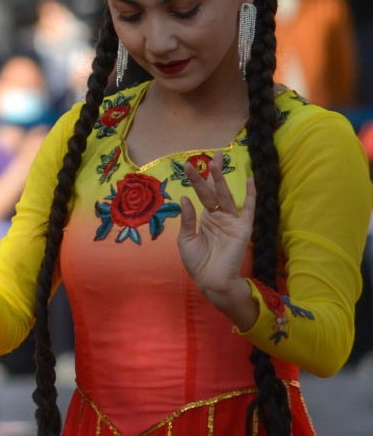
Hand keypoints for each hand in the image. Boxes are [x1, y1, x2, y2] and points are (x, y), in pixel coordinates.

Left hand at [177, 153, 257, 319]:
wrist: (210, 281)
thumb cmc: (198, 262)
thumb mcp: (186, 238)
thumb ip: (188, 218)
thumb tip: (185, 197)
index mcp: (207, 218)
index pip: (202, 194)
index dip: (196, 179)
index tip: (187, 164)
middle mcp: (220, 216)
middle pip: (215, 190)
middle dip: (212, 173)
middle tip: (210, 154)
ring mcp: (232, 221)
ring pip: (226, 196)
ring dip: (221, 179)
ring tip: (215, 162)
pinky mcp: (242, 229)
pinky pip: (248, 210)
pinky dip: (250, 196)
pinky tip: (250, 181)